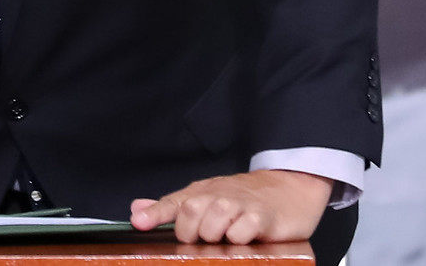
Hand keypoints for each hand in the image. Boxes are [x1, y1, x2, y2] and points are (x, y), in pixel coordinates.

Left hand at [129, 169, 330, 244]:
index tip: (139, 224)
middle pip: (190, 212)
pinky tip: (244, 238)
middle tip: (203, 239)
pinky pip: (243, 231)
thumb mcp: (205, 197)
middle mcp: (217, 196)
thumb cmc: (242, 197)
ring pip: (214, 221)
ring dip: (214, 235)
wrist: (288, 185)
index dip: (154, 214)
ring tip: (225, 238)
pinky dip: (238, 237)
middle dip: (190, 231)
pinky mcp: (263, 218)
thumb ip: (171, 207)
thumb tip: (137, 209)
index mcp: (200, 193)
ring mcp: (240, 206)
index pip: (172, 204)